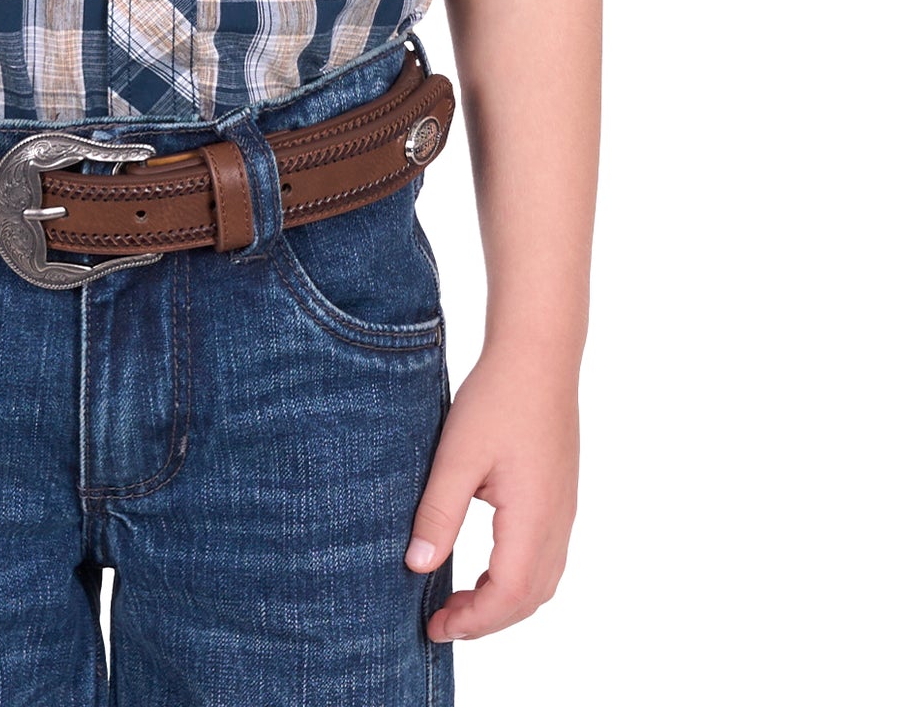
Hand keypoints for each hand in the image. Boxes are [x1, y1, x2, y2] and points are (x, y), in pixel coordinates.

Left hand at [403, 346, 579, 640]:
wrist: (538, 354)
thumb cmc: (498, 398)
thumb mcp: (457, 456)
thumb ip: (438, 513)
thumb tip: (417, 566)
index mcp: (534, 518)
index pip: (508, 596)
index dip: (472, 622)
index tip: (434, 627)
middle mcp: (557, 522)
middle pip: (530, 598)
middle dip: (487, 621)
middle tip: (441, 622)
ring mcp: (563, 510)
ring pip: (542, 582)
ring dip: (504, 603)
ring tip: (461, 602)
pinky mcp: (560, 496)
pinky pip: (546, 558)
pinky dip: (518, 580)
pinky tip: (488, 568)